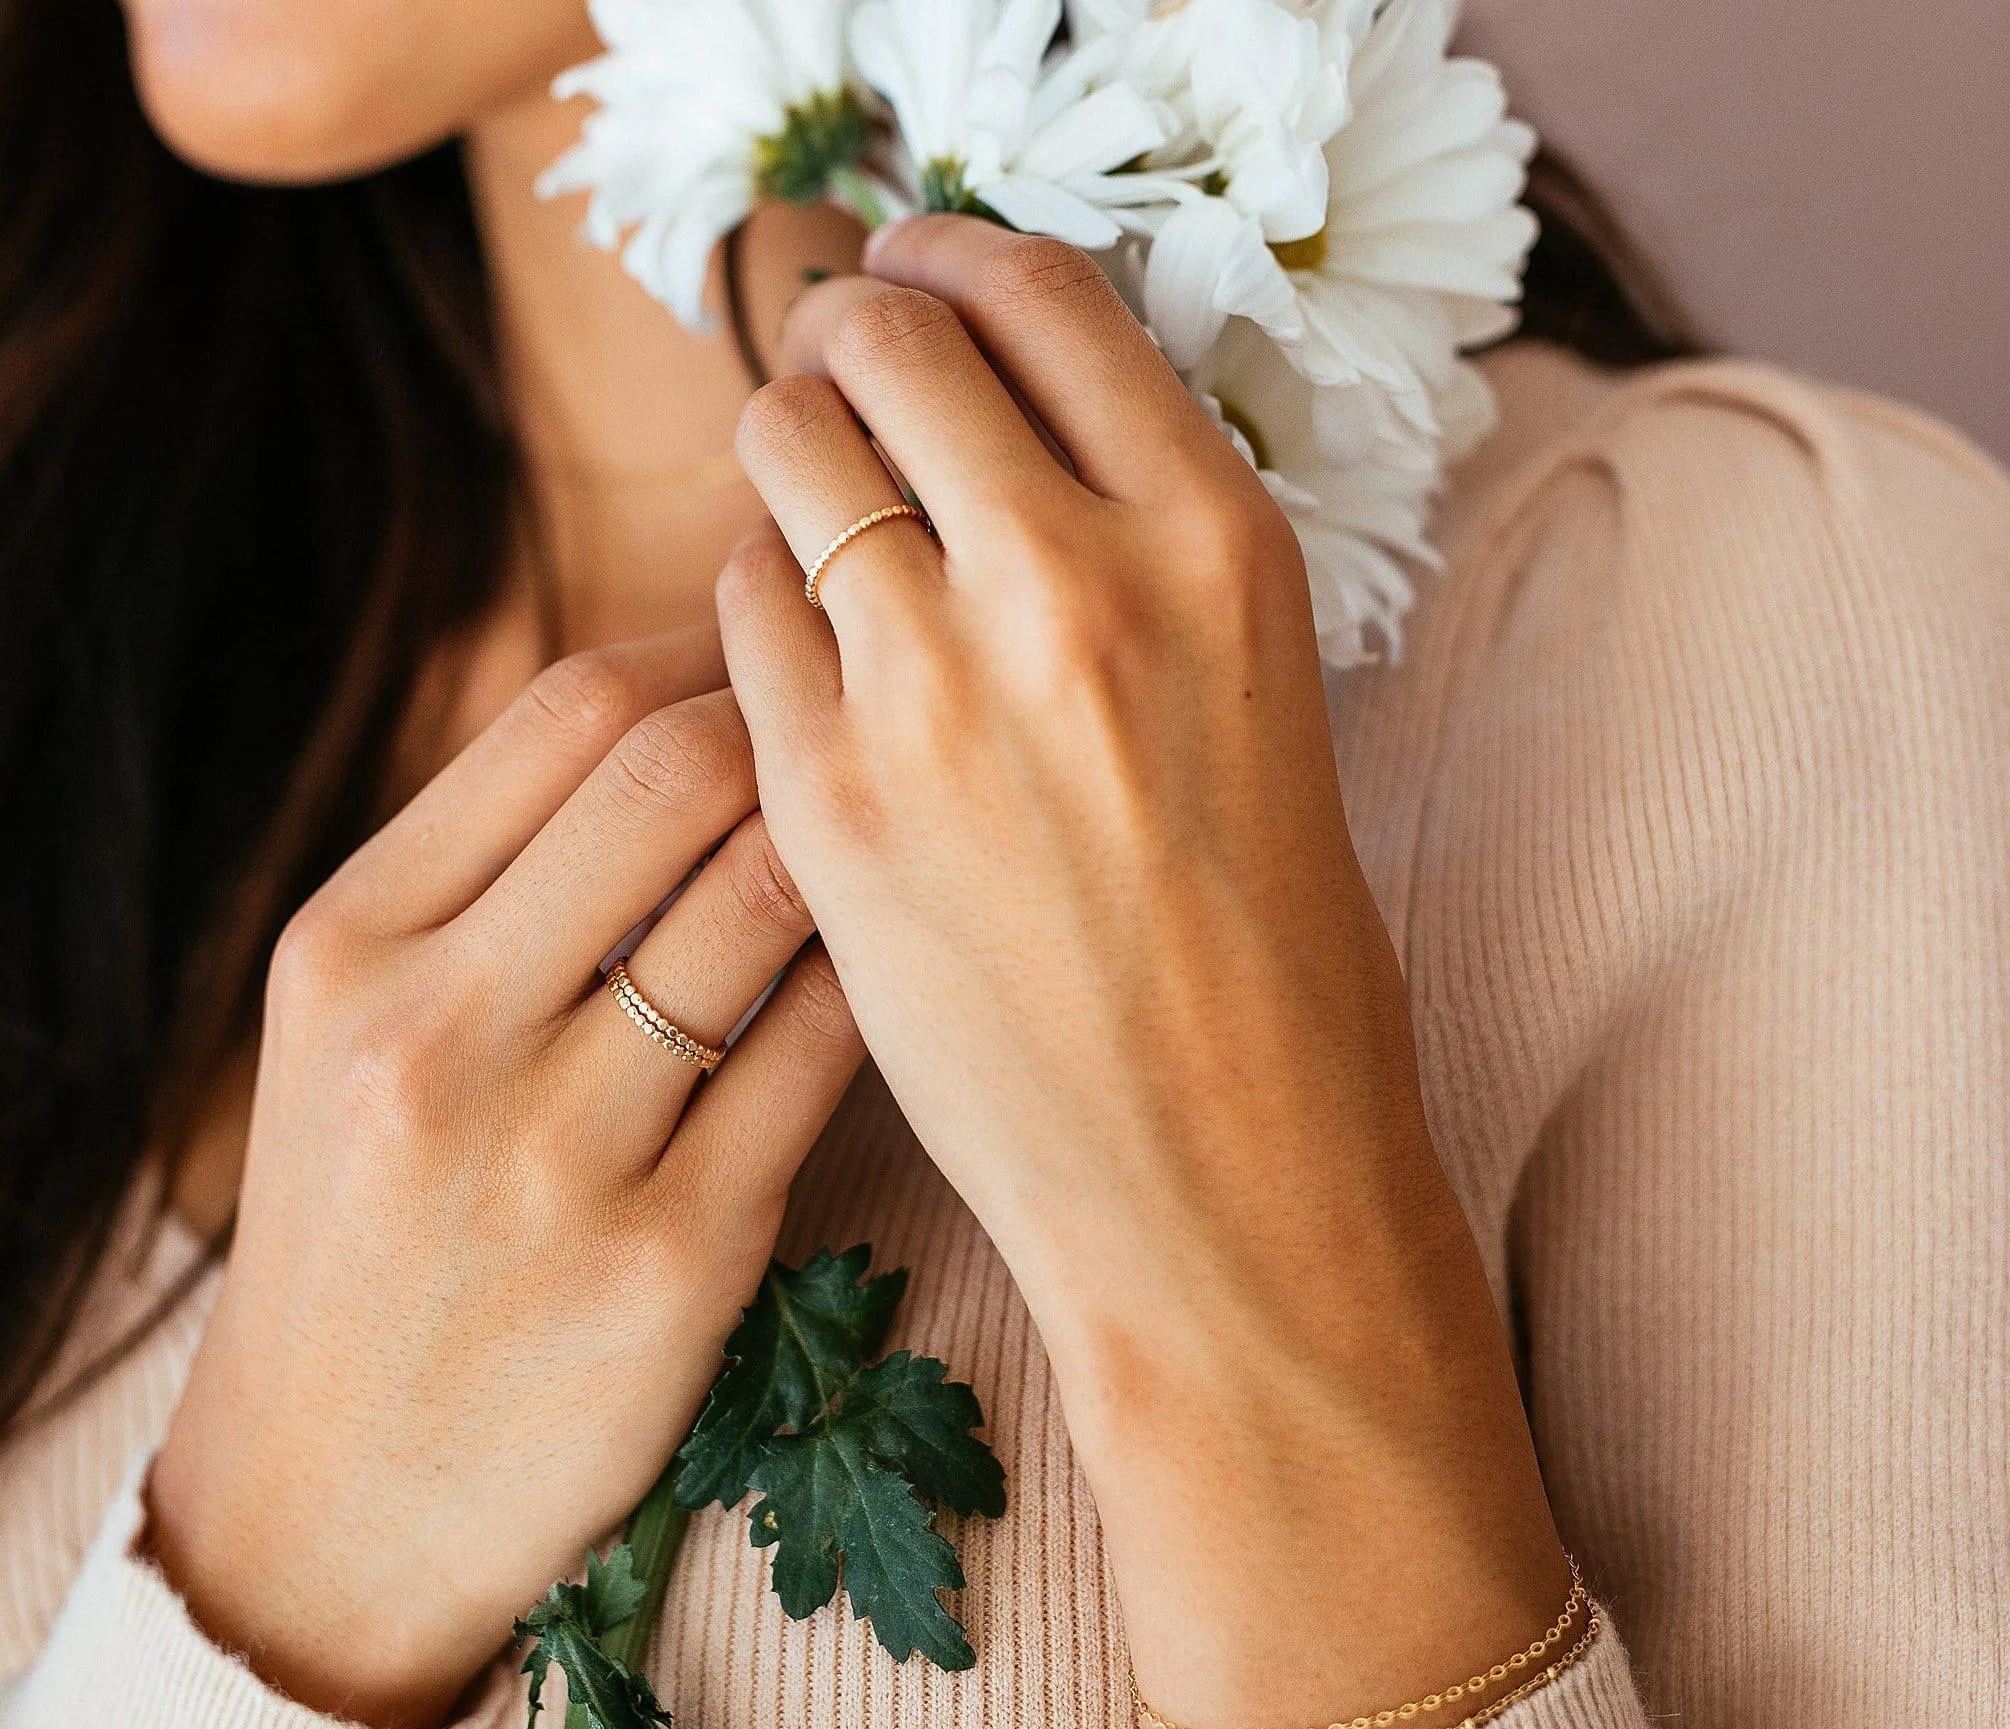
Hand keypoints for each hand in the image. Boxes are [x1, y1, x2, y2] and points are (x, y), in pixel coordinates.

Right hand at [149, 628, 864, 1728]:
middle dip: (802, 717)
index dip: (709, 649)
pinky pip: (824, 1057)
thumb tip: (683, 723)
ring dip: (861, 842)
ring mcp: (555, 1153)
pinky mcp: (672, 1262)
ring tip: (911, 835)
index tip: (783, 653)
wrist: (324, 1510)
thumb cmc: (363, 1246)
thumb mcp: (353, 1042)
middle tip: (875, 727)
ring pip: (768, 899)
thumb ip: (488, 886)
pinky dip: (883, 985)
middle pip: (675, 770)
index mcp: (349, 945)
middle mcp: (436, 1031)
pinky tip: (916, 974)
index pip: (567, 710)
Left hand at [718, 219, 1569, 1728]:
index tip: (914, 276)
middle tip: (840, 381)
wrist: (1222, 1182)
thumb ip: (1142, 564)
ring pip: (788, 454)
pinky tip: (793, 660)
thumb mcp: (1262, 711)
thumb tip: (1006, 457)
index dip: (954, 263)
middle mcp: (1073, 579)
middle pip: (891, 341)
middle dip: (850, 340)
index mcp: (1218, 543)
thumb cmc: (1274, 971)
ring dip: (787, 459)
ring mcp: (932, 688)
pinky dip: (750, 604)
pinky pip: (735, 614)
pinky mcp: (823, 800)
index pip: (1043, 294)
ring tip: (808, 516)